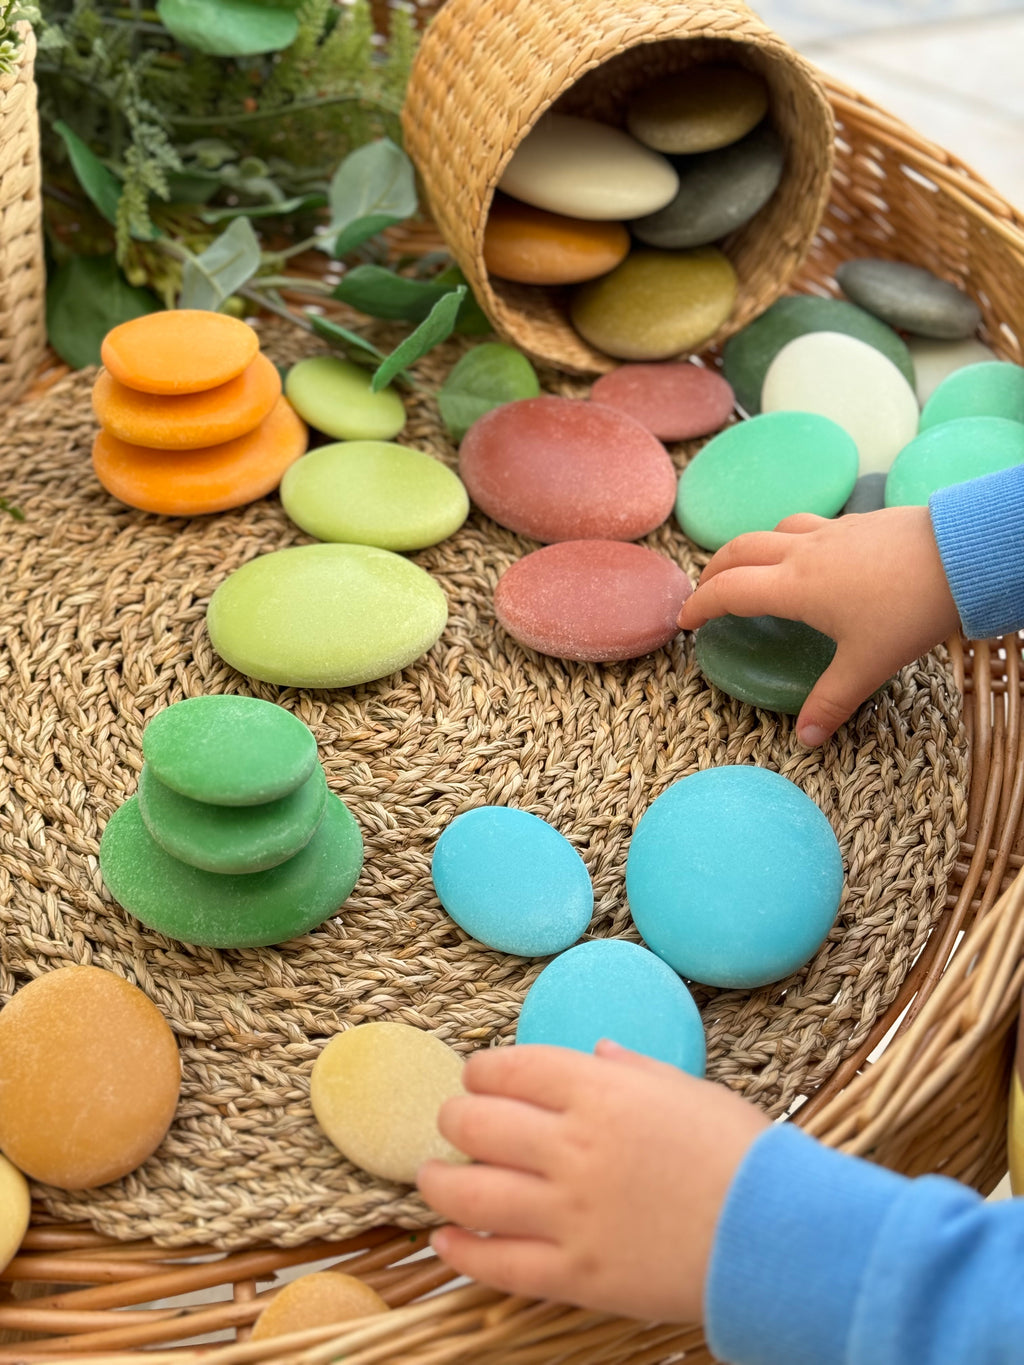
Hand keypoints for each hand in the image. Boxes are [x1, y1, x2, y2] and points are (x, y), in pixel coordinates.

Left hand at [417, 1041, 768, 1322]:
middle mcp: (572, 1146)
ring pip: (471, 1193)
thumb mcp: (687, 1088)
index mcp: (599, 1091)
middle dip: (454, 1120)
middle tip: (452, 1124)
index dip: (481, 1071)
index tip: (475, 1077)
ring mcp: (569, 1213)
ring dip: (438, 1183)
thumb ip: (631, 1067)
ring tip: (431, 1179)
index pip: (510, 1068)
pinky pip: (497, 1263)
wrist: (778, 1235)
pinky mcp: (576, 1274)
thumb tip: (596, 1050)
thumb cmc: (742, 1152)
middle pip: (477, 1124)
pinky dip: (461, 1252)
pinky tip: (444, 1241)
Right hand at [676, 508, 960, 746]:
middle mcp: (802, 552)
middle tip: (705, 589)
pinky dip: (790, 537)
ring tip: (751, 566)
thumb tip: (806, 739)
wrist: (962, 555)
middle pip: (739, 550)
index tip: (684, 619)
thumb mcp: (868, 664)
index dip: (700, 604)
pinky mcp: (859, 522)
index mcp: (793, 587)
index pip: (728, 591)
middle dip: (714, 569)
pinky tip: (811, 554)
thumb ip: (832, 700)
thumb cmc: (910, 610)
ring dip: (751, 547)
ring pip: (773, 529)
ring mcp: (831, 531)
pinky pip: (808, 524)